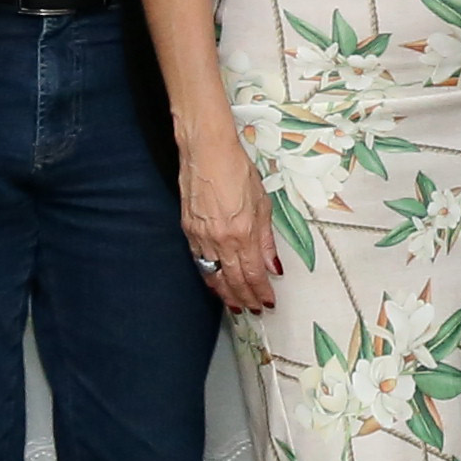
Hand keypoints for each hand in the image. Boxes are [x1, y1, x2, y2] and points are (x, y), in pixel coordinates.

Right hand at [179, 139, 280, 317]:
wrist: (205, 150)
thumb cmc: (236, 169)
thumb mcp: (261, 202)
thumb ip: (266, 239)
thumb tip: (273, 266)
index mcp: (243, 233)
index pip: (254, 274)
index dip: (261, 292)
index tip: (267, 302)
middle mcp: (220, 240)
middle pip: (233, 280)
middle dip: (245, 298)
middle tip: (253, 310)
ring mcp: (201, 237)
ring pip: (214, 275)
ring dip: (226, 293)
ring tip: (235, 304)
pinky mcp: (188, 229)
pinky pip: (200, 261)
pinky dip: (209, 276)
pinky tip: (215, 282)